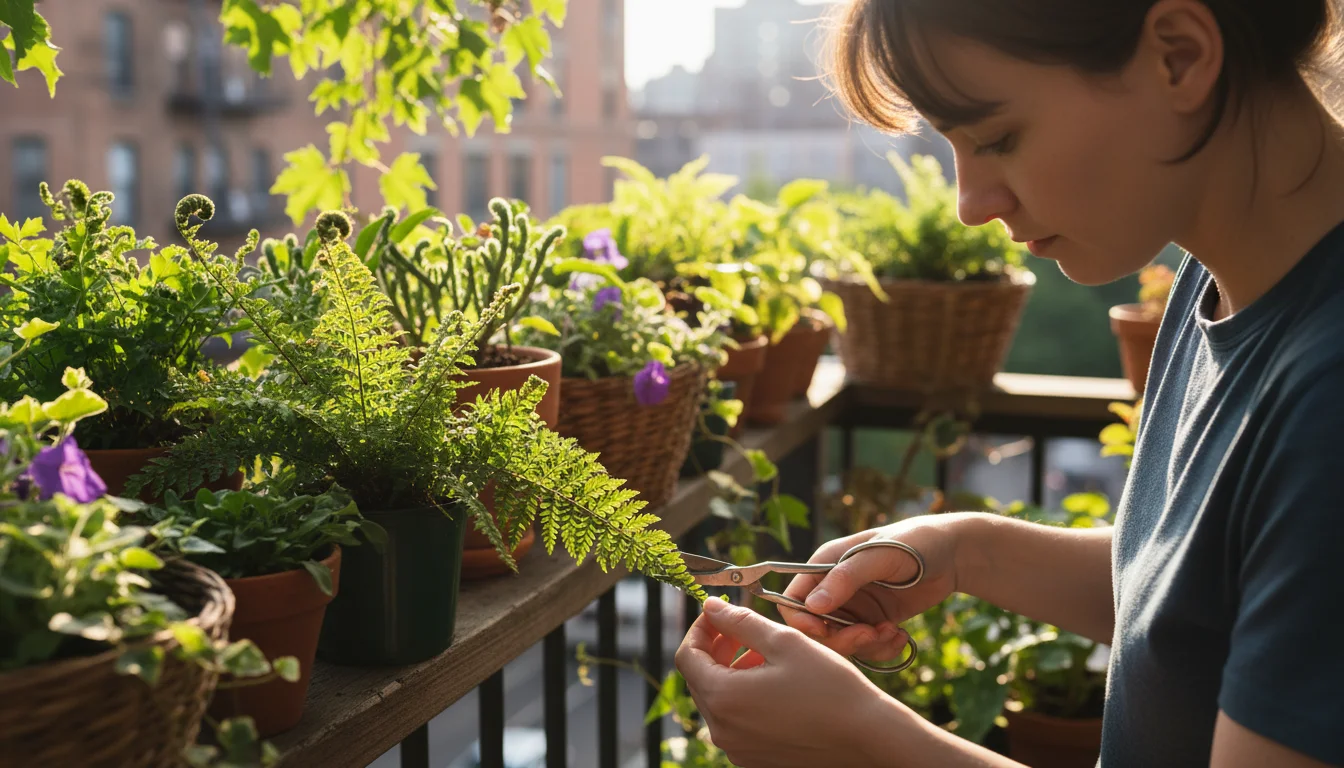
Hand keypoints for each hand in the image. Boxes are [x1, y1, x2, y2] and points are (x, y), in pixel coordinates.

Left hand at [674, 598, 908, 767]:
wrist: (867, 737)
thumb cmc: (829, 687)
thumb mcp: (784, 641)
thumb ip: (740, 621)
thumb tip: (711, 607)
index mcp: (723, 698)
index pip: (687, 656)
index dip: (700, 628)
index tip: (719, 612)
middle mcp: (722, 730)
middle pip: (700, 679)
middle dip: (717, 648)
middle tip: (743, 627)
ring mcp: (737, 749)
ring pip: (719, 699)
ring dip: (732, 671)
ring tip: (765, 653)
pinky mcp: (755, 759)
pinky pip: (736, 721)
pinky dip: (745, 696)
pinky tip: (774, 683)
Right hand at [779, 514, 970, 663]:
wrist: (953, 554)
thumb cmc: (914, 543)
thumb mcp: (879, 556)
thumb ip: (845, 579)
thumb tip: (812, 607)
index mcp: (825, 565)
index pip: (794, 599)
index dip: (801, 620)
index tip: (825, 630)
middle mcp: (835, 589)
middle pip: (816, 629)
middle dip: (841, 639)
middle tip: (870, 635)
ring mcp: (855, 608)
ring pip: (842, 643)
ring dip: (866, 646)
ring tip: (892, 633)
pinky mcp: (874, 622)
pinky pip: (866, 647)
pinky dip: (881, 649)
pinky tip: (900, 636)